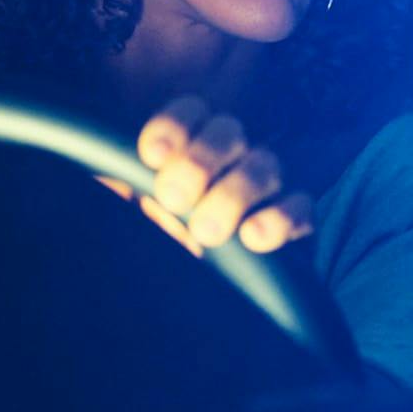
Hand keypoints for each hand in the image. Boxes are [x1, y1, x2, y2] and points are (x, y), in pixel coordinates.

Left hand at [124, 95, 312, 256]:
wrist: (187, 298)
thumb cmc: (155, 245)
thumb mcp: (127, 216)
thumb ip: (120, 191)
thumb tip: (112, 186)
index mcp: (190, 146)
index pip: (189, 113)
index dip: (174, 126)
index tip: (151, 156)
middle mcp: (232, 158)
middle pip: (228, 132)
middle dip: (199, 162)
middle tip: (173, 199)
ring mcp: (268, 187)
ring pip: (264, 166)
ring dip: (234, 194)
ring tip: (207, 231)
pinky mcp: (296, 222)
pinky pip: (300, 208)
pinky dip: (280, 219)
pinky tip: (253, 237)